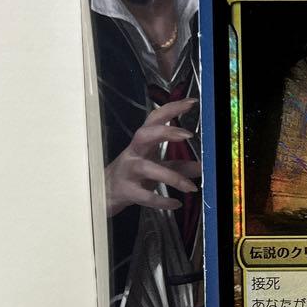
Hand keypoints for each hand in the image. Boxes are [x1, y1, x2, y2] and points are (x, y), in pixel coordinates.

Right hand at [105, 98, 201, 216]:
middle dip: (165, 132)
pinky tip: (175, 204)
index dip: (171, 109)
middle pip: (144, 135)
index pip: (155, 119)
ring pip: (147, 168)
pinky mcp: (126, 191)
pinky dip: (161, 200)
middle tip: (188, 135)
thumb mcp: (156, 167)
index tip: (191, 103)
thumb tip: (203, 167)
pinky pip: (144, 195)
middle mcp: (134, 153)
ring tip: (191, 187)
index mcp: (143, 143)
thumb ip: (179, 166)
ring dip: (171, 177)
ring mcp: (128, 171)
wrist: (104, 195)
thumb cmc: (132, 176)